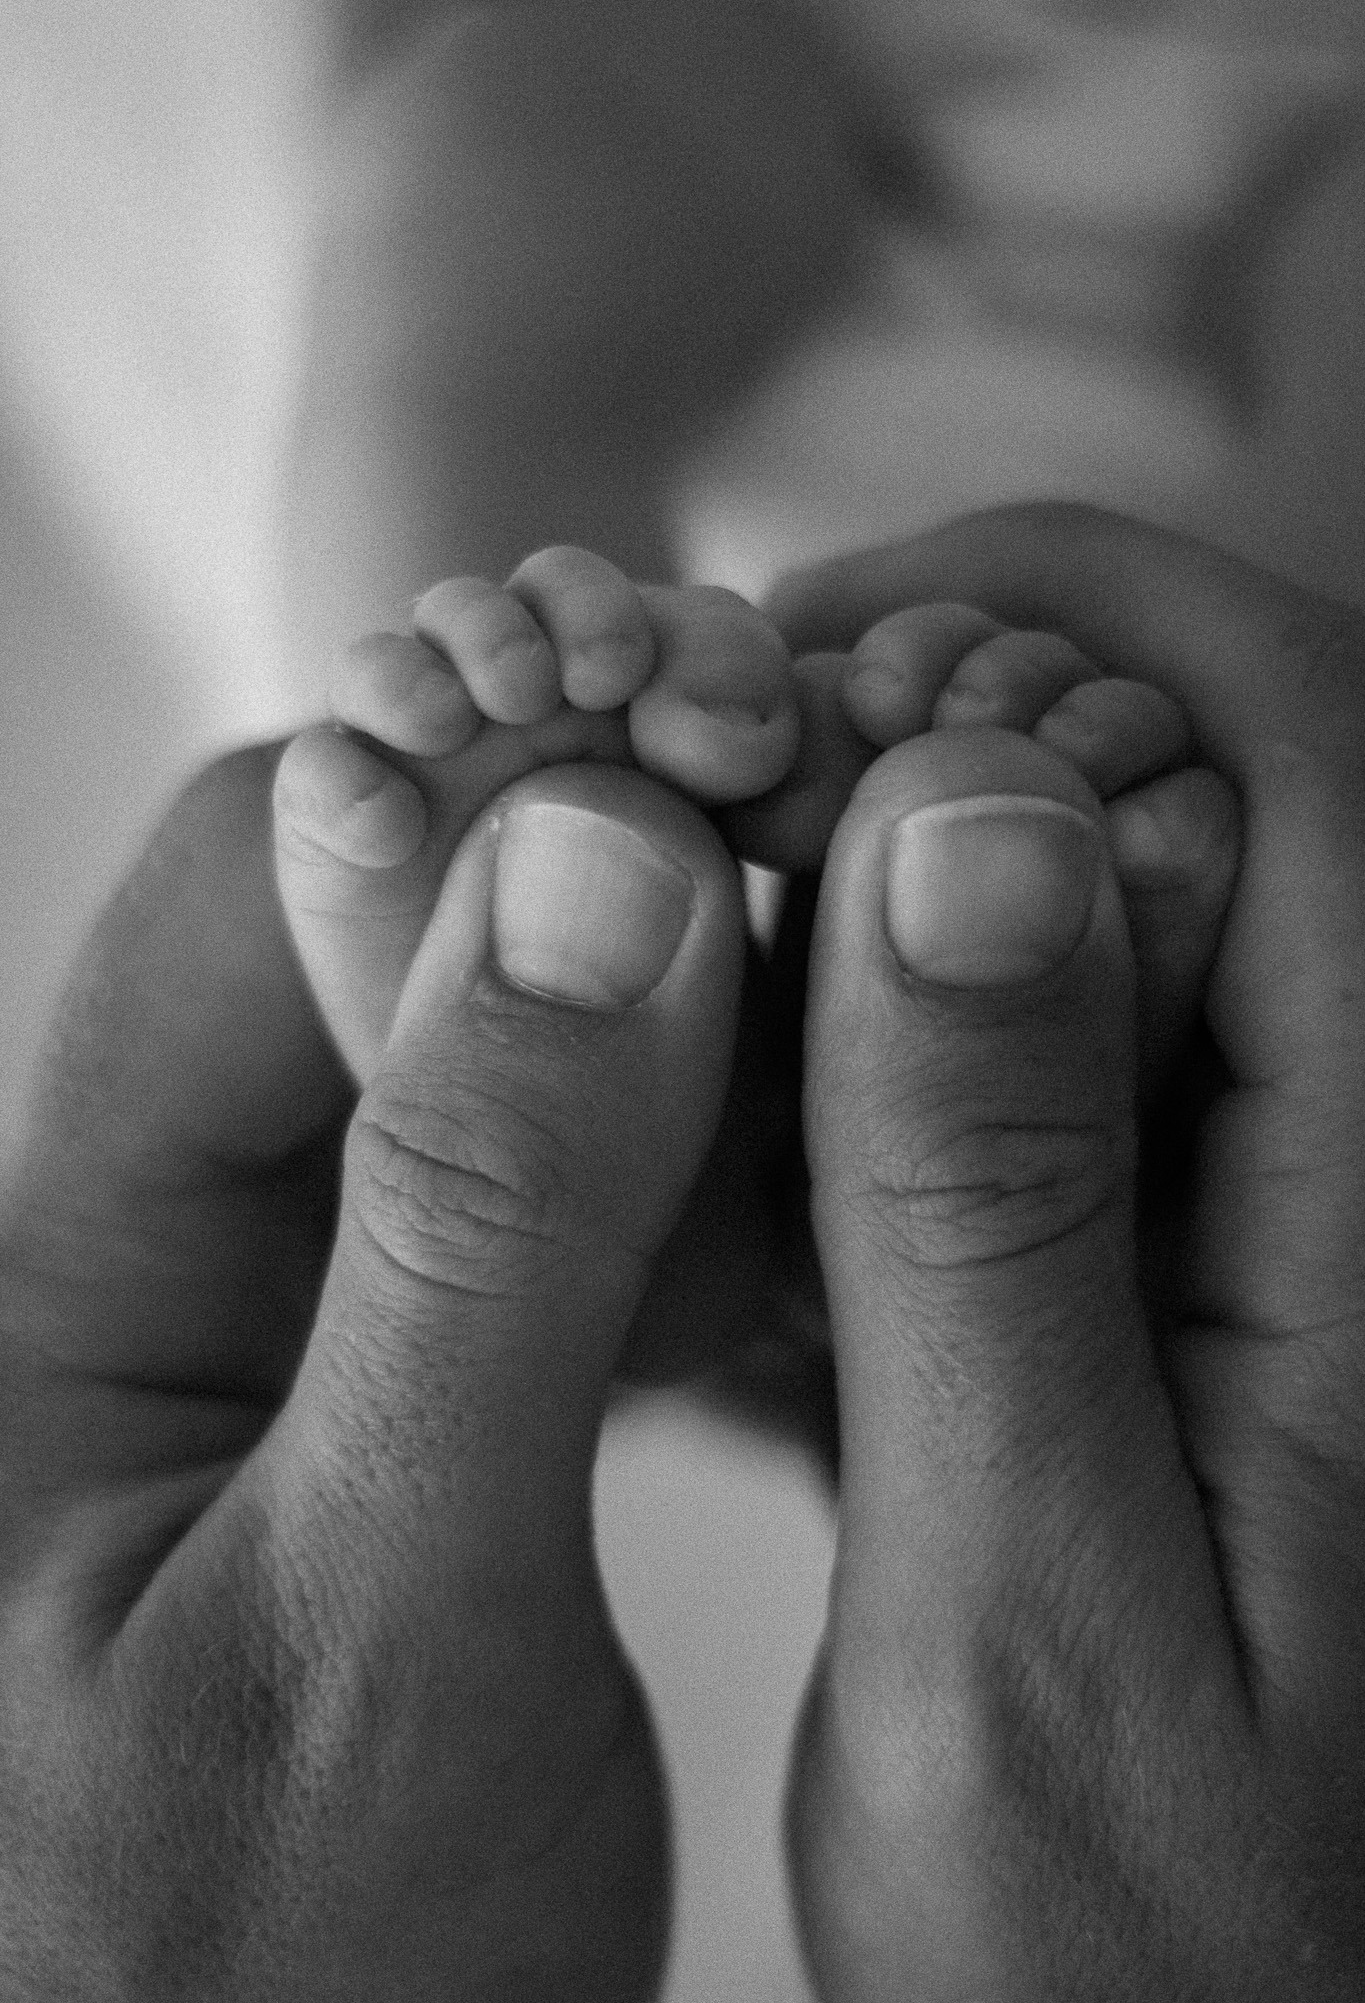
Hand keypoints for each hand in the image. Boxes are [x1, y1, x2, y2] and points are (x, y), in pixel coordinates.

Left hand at [0, 747, 745, 1998]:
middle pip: (379, 934)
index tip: (723, 790)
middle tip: (813, 859)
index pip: (254, 886)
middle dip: (605, 884)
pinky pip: (559, 1202)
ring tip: (837, 1041)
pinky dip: (694, 1176)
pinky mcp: (419, 1393)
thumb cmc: (245, 1999)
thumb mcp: (380, 1628)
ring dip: (675, 1030)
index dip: (490, 800)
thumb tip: (602, 874)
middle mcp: (162, 1263)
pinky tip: (799, 1217)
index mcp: (61, 1280)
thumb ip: (484, 1246)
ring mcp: (302, 1323)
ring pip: (494, 1060)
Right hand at [764, 505, 1364, 1995]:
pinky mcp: (1208, 1320)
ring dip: (894, 923)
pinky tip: (766, 1179)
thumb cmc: (1171, 1965)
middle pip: (1205, 805)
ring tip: (707, 991)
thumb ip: (984, 1210)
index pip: (1293, 743)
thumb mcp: (1026, 1614)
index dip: (1050, 623)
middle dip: (947, 747)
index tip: (809, 653)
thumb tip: (945, 832)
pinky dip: (899, 1086)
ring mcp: (1296, 1251)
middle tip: (714, 809)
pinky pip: (1061, 1112)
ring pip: (1113, 952)